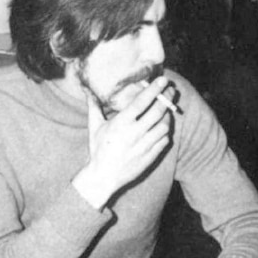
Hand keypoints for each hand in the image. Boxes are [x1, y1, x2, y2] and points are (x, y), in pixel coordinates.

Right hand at [72, 77, 172, 208]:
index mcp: (121, 123)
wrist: (103, 176)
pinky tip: (162, 127)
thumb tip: (87, 91)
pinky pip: (165, 140)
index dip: (153, 89)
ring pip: (164, 126)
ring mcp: (144, 145)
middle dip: (166, 99)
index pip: (141, 102)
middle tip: (170, 91)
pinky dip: (166, 131)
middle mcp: (135, 133)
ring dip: (167, 115)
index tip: (163, 80)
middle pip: (157, 111)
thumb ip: (93, 107)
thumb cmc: (98, 150)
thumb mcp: (94, 127)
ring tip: (166, 109)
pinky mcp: (151, 156)